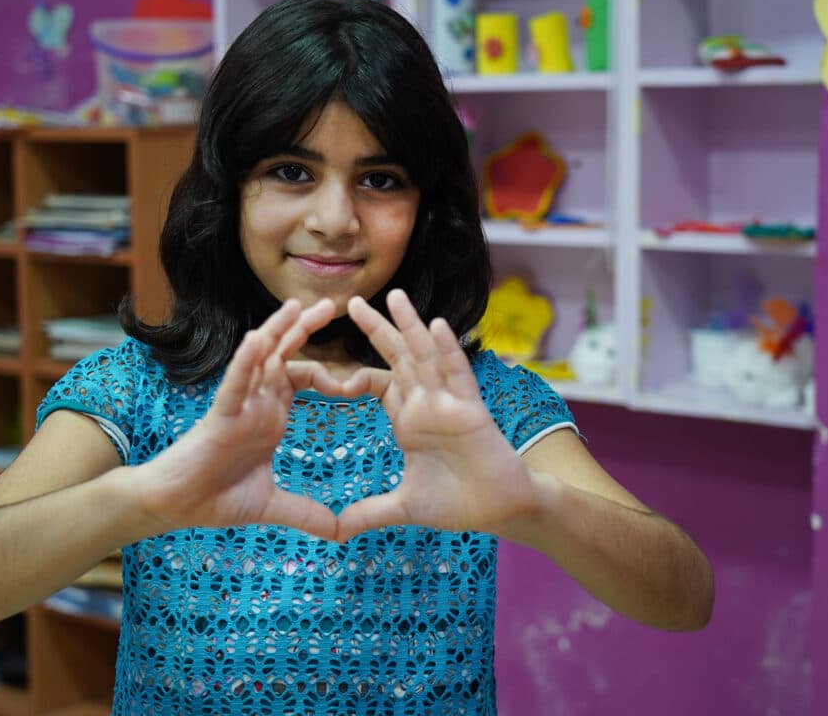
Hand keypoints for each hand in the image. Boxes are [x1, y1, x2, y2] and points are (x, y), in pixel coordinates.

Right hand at [140, 298, 342, 539]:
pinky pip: (235, 384)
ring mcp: (238, 406)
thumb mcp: (272, 505)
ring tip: (297, 306)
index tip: (355, 379)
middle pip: (284, 356)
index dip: (328, 374)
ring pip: (259, 360)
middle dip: (305, 330)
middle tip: (333, 304)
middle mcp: (256, 404)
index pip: (302, 380)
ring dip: (277, 331)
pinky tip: (257, 341)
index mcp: (271, 417)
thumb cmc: (216, 497)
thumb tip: (339, 532)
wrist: (176, 508)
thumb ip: (305, 513)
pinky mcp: (220, 416)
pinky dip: (246, 363)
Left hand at [336, 289, 543, 539]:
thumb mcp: (403, 508)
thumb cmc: (458, 503)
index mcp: (408, 420)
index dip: (354, 374)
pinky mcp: (472, 410)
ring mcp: (449, 403)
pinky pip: (459, 375)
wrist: (501, 511)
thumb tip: (335, 531)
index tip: (327, 362)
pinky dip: (448, 351)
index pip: (378, 385)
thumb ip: (369, 513)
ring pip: (426, 356)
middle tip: (352, 301)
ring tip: (394, 296)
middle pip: (397, 358)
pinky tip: (436, 326)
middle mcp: (427, 404)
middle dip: (376, 329)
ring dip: (411, 326)